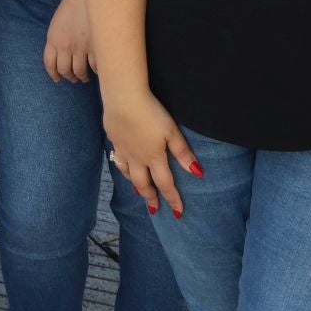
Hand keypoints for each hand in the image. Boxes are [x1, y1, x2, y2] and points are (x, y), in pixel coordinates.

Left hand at [42, 0, 92, 83]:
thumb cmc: (72, 6)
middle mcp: (65, 46)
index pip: (49, 64)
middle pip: (65, 70)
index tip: (57, 79)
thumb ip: (56, 40)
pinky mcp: (96, 47)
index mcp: (53, 40)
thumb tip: (61, 57)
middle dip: (69, 77)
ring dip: (82, 77)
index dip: (53, 74)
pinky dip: (97, 71)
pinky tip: (98, 70)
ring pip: (80, 72)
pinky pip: (96, 66)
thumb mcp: (57, 24)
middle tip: (74, 79)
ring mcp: (81, 48)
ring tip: (85, 77)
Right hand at [103, 88, 200, 218]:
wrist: (122, 97)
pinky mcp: (113, 137)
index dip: (173, 199)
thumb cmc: (150, 113)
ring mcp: (122, 148)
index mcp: (154, 157)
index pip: (165, 184)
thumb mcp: (171, 131)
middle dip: (150, 197)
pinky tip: (123, 162)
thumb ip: (182, 152)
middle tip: (154, 209)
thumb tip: (197, 173)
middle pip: (143, 183)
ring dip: (134, 183)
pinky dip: (122, 166)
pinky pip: (117, 157)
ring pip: (127, 173)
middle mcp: (136, 157)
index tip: (178, 212)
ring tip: (138, 189)